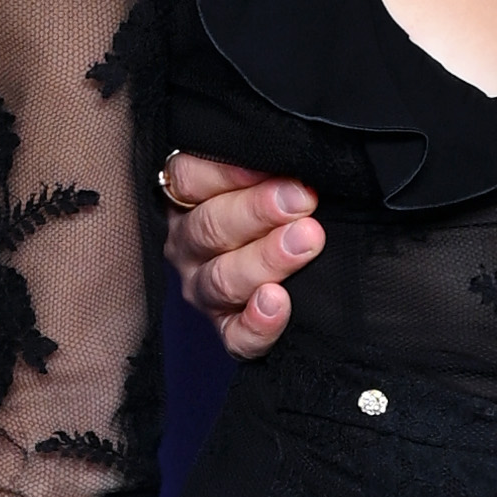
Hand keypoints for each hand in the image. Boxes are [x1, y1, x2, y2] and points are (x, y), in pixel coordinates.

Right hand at [164, 150, 323, 357]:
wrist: (300, 273)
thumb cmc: (281, 210)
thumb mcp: (266, 181)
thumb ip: (270, 169)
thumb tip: (299, 160)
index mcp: (189, 199)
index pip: (190, 178)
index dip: (228, 171)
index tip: (274, 165)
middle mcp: (189, 245)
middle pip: (209, 227)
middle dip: (259, 212)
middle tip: (302, 201)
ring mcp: (204, 290)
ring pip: (222, 279)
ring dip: (266, 259)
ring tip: (306, 242)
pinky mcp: (228, 330)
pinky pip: (236, 336)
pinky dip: (257, 324)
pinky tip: (279, 304)